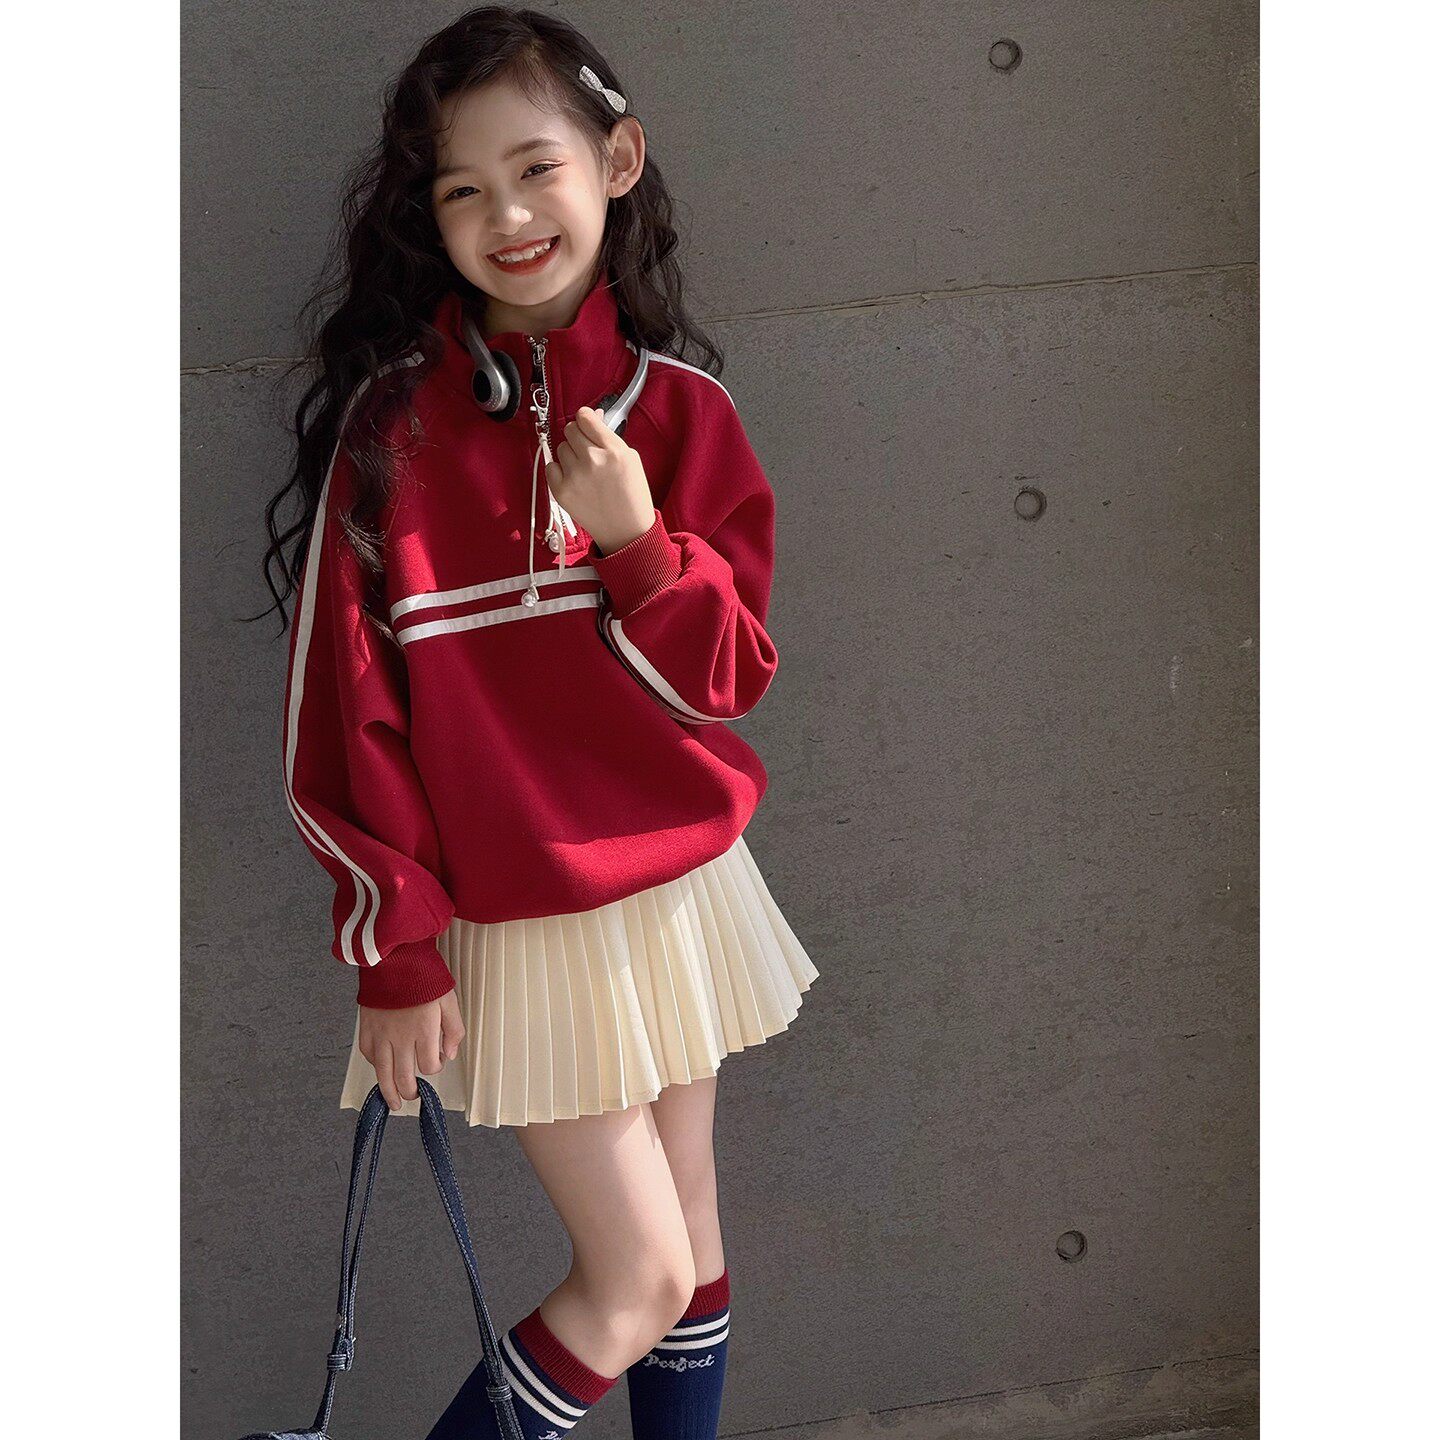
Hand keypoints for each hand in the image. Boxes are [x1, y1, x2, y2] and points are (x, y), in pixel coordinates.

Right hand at [357, 987, 464, 1112]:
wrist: (394, 958)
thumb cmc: (424, 977)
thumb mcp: (450, 1001)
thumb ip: (454, 1031)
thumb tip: (450, 1054)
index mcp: (424, 1031)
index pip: (429, 1066)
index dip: (435, 1067)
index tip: (436, 1060)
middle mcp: (401, 1038)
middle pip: (404, 1078)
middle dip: (410, 1091)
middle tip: (413, 1095)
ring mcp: (380, 1035)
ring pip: (383, 1074)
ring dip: (388, 1091)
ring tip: (394, 1102)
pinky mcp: (366, 1028)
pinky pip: (368, 1055)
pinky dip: (374, 1064)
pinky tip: (381, 1066)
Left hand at [545, 406, 655, 554]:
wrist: (626, 532)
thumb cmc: (631, 497)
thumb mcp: (631, 460)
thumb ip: (609, 437)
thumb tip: (592, 417)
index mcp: (613, 451)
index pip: (585, 417)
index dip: (585, 418)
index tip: (586, 423)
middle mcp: (592, 460)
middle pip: (570, 430)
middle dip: (577, 436)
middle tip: (587, 450)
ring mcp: (574, 476)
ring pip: (560, 448)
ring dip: (570, 455)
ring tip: (585, 471)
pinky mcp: (561, 491)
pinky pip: (550, 467)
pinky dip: (560, 471)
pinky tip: (575, 480)